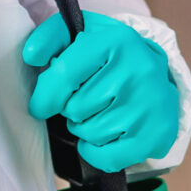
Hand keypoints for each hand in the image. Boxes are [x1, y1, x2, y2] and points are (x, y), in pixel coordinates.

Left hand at [23, 15, 181, 168]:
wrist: (157, 73)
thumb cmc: (109, 55)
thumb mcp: (81, 32)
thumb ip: (50, 37)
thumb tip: (32, 55)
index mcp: (115, 41)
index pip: (64, 74)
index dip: (44, 95)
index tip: (40, 105)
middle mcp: (138, 70)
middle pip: (75, 109)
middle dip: (70, 109)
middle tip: (83, 101)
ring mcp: (150, 104)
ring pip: (90, 133)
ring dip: (84, 129)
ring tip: (97, 113)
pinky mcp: (157, 134)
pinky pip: (109, 157)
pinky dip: (96, 152)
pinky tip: (102, 137)